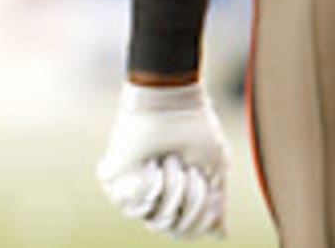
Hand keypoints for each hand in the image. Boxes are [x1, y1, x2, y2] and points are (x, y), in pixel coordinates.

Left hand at [97, 82, 229, 238]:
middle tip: (185, 167)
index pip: (184, 230)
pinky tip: (153, 168)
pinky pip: (134, 206)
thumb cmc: (194, 129)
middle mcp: (152, 195)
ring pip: (157, 220)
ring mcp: (133, 188)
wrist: (169, 100)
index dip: (200, 218)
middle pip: (173, 228)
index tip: (206, 187)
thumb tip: (220, 234)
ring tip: (170, 161)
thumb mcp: (213, 168)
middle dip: (190, 201)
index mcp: (173, 193)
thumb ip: (215, 203)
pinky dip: (152, 188)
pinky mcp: (114, 176)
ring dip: (174, 191)